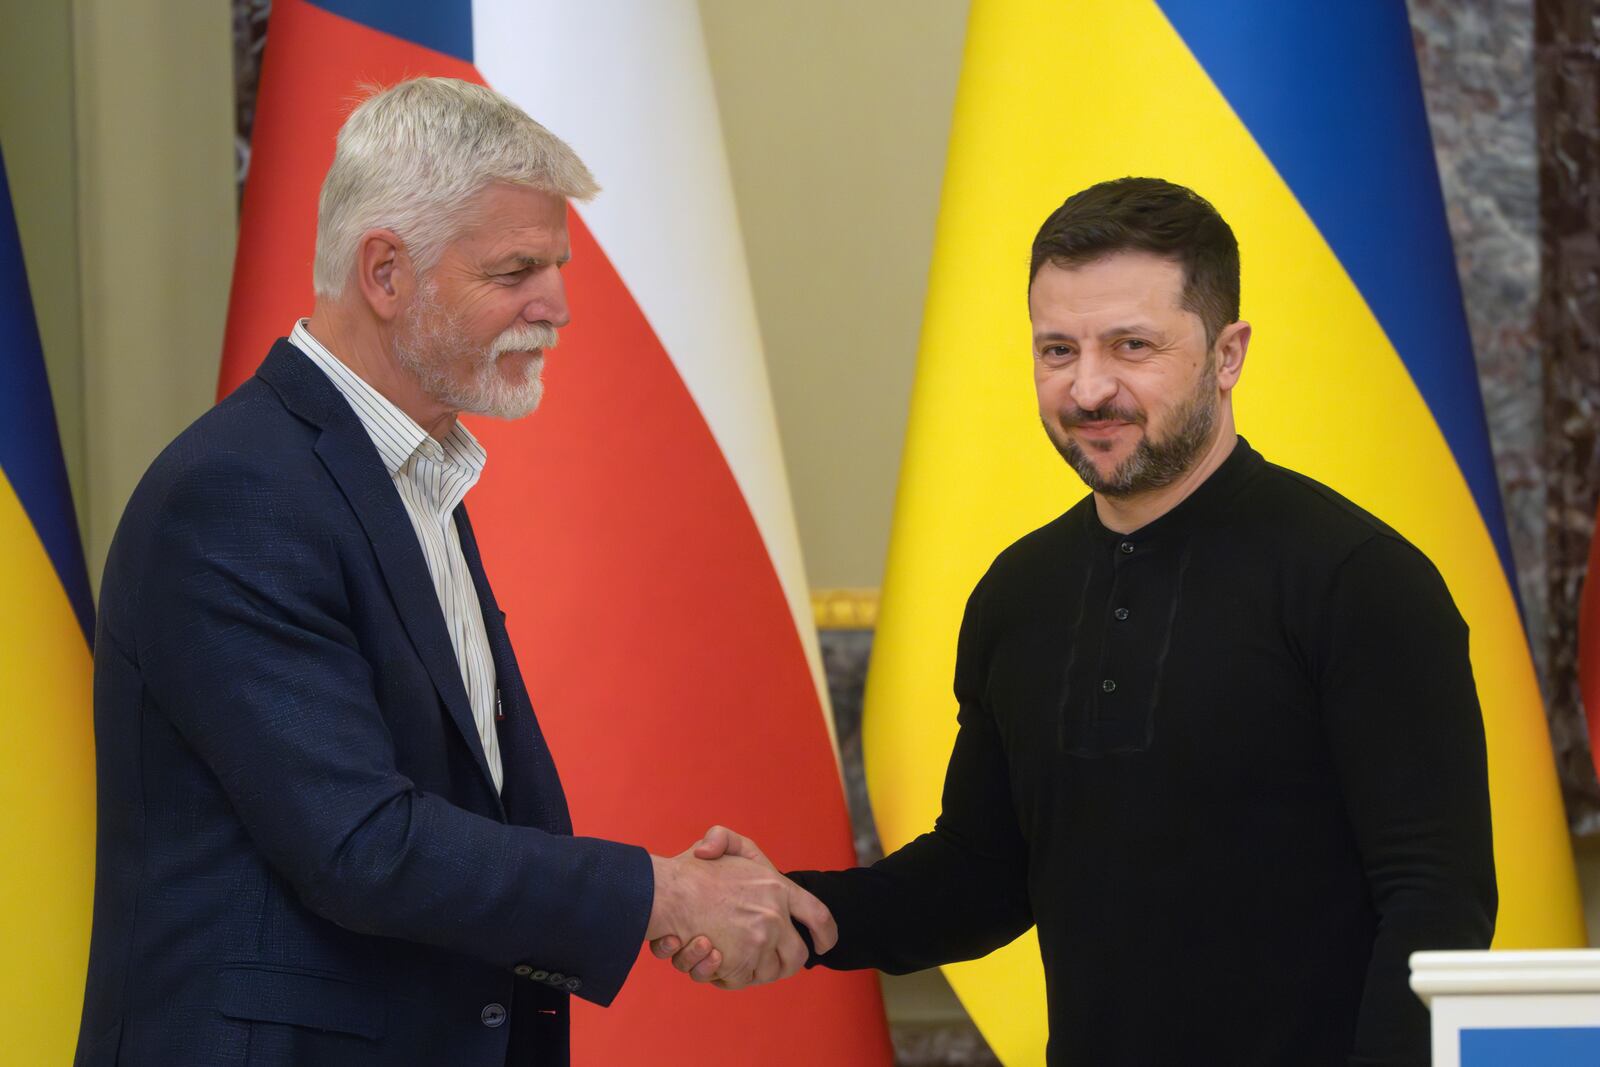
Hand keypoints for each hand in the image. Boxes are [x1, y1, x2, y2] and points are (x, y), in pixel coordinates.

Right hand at [648, 826, 834, 986]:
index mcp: (778, 886)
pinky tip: (709, 957)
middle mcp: (774, 916)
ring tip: (723, 954)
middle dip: (785, 964)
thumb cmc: (688, 870)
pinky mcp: (738, 963)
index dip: (825, 933)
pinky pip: (740, 981)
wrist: (662, 893)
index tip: (824, 945)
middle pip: (796, 956)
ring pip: (767, 973)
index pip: (818, 915)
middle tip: (768, 963)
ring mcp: (758, 941)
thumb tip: (714, 852)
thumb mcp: (719, 841)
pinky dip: (725, 976)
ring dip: (750, 970)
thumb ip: (726, 839)